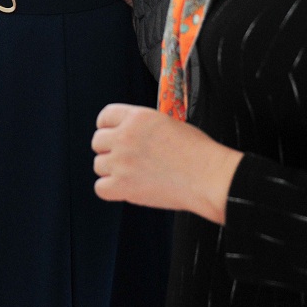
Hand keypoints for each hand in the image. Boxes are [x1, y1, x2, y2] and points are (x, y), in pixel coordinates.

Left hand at [91, 103, 241, 223]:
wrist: (209, 177)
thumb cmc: (198, 152)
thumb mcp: (169, 123)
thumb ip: (144, 127)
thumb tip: (132, 134)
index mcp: (137, 117)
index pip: (105, 116)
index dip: (107, 127)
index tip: (111, 135)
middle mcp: (125, 136)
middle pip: (97, 141)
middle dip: (109, 150)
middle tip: (125, 159)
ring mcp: (122, 161)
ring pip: (98, 165)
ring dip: (111, 171)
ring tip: (132, 175)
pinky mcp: (123, 186)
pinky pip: (100, 188)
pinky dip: (111, 190)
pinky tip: (125, 188)